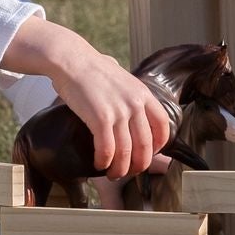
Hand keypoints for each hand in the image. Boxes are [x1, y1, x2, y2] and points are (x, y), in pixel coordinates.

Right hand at [2, 20, 172, 179]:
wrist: (72, 60)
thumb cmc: (93, 69)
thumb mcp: (122, 78)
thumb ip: (130, 93)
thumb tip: (129, 102)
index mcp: (144, 95)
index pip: (162, 127)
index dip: (158, 146)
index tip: (148, 154)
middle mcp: (136, 104)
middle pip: (146, 145)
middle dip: (139, 165)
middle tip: (130, 172)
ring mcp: (119, 111)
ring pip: (126, 152)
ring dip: (120, 168)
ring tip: (113, 174)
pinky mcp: (100, 118)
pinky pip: (107, 149)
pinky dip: (104, 161)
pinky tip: (99, 164)